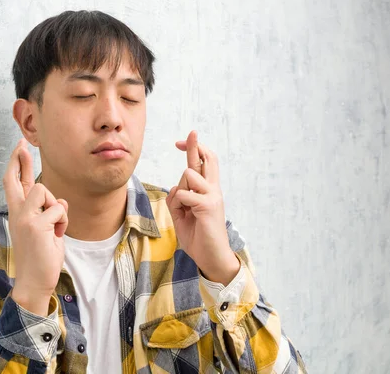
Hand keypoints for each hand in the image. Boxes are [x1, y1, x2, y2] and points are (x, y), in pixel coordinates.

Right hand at [3, 138, 68, 315]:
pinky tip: (57, 235)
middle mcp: (17, 213)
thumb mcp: (44, 230)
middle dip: (19, 159)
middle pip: (17, 179)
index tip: (19, 148)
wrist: (34, 281)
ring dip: (56, 206)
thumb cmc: (41, 257)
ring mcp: (24, 218)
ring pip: (43, 190)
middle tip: (21, 144)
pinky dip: (63, 221)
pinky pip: (58, 209)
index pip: (14, 184)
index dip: (16, 165)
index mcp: (18, 214)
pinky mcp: (35, 225)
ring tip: (55, 227)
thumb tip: (60, 201)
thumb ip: (48, 213)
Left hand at [166, 131, 239, 284]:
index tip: (180, 142)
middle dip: (195, 145)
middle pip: (207, 159)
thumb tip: (176, 188)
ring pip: (189, 175)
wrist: (211, 258)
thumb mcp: (181, 215)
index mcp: (208, 191)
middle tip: (191, 132)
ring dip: (180, 190)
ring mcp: (213, 196)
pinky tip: (186, 216)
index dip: (194, 150)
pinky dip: (179, 204)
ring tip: (186, 211)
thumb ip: (177, 199)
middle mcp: (213, 190)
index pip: (204, 163)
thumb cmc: (198, 237)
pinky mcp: (208, 205)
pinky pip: (184, 194)